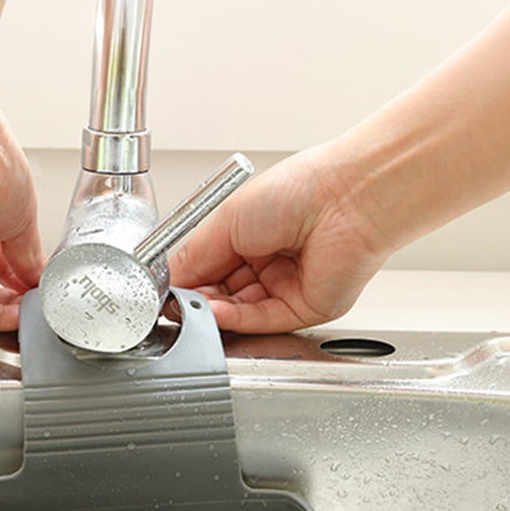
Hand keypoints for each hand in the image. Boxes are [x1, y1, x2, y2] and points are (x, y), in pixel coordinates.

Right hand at [169, 147, 388, 333]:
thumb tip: (168, 280)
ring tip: (190, 308)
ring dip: (213, 314)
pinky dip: (236, 321)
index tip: (163, 291)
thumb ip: (194, 255)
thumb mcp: (226, 219)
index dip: (186, 283)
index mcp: (249, 239)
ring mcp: (285, 289)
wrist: (346, 196)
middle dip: (196, 301)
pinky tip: (215, 314)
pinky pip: (262, 321)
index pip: (208, 272)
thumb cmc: (300, 189)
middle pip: (221, 296)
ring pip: (239, 314)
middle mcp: (267, 265)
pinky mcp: (303, 308)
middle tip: (172, 304)